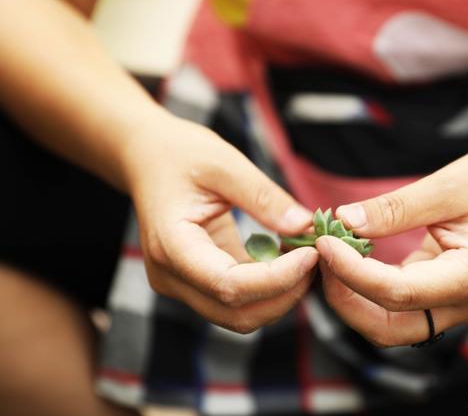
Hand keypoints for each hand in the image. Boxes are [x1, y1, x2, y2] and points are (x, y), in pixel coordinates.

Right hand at [123, 114, 318, 332]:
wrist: (148, 158)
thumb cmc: (181, 154)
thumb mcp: (225, 164)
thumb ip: (264, 197)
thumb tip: (305, 226)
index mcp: (171, 246)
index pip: (228, 285)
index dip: (277, 278)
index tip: (312, 254)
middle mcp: (171, 276)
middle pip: (236, 312)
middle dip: (285, 293)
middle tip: (317, 258)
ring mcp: (183, 284)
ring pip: (240, 315)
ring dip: (280, 296)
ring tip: (307, 259)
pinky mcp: (198, 282)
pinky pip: (239, 299)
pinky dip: (270, 287)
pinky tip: (290, 260)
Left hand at [317, 134, 467, 346]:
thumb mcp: (448, 186)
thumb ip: (394, 209)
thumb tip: (343, 221)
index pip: (395, 293)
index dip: (351, 271)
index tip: (323, 241)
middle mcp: (466, 302)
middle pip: (389, 327)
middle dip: (346, 300)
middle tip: (319, 258)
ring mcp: (457, 301)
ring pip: (391, 322)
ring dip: (354, 298)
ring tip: (328, 258)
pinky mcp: (446, 290)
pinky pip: (400, 303)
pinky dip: (369, 287)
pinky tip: (350, 257)